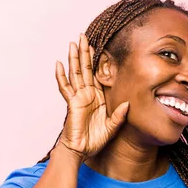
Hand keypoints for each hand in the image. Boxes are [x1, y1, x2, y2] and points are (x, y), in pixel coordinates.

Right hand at [54, 33, 128, 160]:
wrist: (81, 151)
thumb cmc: (93, 141)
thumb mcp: (112, 127)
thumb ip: (119, 115)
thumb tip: (128, 104)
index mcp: (97, 98)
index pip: (97, 75)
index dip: (97, 61)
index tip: (98, 46)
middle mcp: (87, 95)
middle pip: (85, 69)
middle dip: (85, 52)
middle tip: (83, 36)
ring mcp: (78, 97)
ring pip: (76, 73)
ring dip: (74, 58)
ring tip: (73, 43)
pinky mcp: (72, 103)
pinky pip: (65, 87)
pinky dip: (61, 75)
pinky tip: (58, 64)